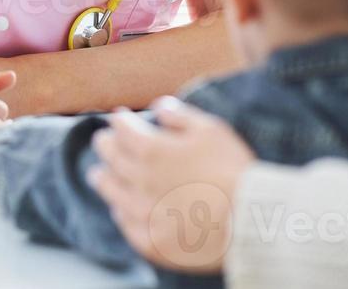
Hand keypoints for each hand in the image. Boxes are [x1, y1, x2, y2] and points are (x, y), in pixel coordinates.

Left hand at [87, 98, 254, 273]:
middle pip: (110, 157)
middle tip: (103, 141)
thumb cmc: (232, 169)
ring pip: (110, 191)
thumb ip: (179, 115)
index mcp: (150, 150)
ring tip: (98, 174)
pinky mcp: (151, 241)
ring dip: (103, 178)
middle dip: (106, 144)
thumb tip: (157, 107)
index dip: (119, 120)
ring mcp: (142, 213)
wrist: (249, 220)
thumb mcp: (210, 129)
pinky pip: (126, 224)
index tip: (119, 117)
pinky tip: (120, 209)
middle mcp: (138, 181)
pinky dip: (120, 211)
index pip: (122, 128)